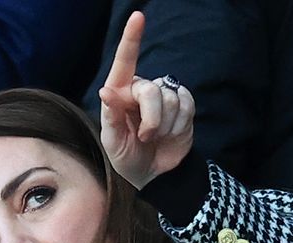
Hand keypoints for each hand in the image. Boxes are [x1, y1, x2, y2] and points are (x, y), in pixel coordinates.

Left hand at [97, 12, 194, 189]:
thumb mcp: (113, 142)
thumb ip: (110, 116)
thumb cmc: (127, 157)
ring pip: (170, 100)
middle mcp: (141, 89)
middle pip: (151, 91)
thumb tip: (106, 91)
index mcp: (120, 92)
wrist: (154, 174)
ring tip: (156, 137)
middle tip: (145, 137)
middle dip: (151, 119)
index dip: (132, 38)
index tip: (137, 17)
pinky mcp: (183, 105)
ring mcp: (164, 95)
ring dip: (164, 126)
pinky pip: (186, 106)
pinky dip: (178, 125)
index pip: (125, 61)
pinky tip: (171, 133)